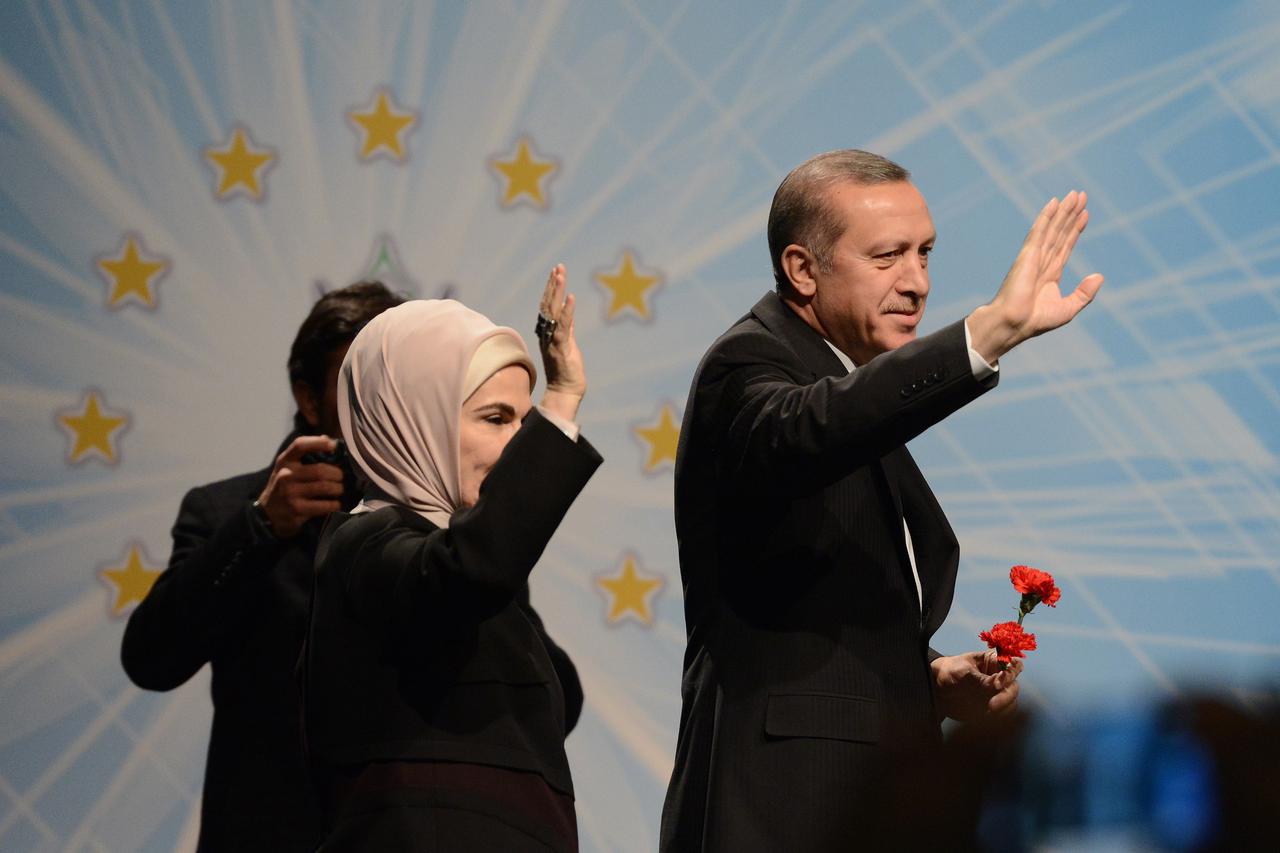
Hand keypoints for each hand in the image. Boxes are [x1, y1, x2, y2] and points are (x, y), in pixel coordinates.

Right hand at [255, 435, 344, 537]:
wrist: (268, 514)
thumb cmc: (285, 486)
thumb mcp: (289, 467)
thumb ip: (306, 454)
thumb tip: (330, 440)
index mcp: (284, 461)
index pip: (300, 445)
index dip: (318, 443)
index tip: (334, 446)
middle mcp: (285, 475)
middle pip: (320, 470)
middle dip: (337, 474)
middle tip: (342, 477)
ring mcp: (290, 493)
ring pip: (325, 487)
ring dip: (338, 489)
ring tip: (340, 490)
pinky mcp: (297, 510)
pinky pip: (325, 505)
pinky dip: (335, 504)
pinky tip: (335, 503)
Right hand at [537, 263, 585, 422]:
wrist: (565, 391)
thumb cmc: (567, 370)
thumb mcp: (568, 344)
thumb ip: (567, 328)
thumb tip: (569, 313)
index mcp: (548, 332)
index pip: (547, 306)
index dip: (551, 289)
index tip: (556, 272)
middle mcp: (547, 334)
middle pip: (547, 305)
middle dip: (553, 284)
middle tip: (558, 267)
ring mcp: (552, 340)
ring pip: (552, 312)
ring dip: (557, 292)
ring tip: (561, 274)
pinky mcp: (561, 348)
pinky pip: (563, 326)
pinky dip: (567, 311)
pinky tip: (570, 298)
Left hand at [932, 650, 1021, 721]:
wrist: (936, 689)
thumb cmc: (949, 673)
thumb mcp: (963, 673)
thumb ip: (981, 679)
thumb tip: (998, 685)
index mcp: (993, 662)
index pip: (1013, 665)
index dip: (1011, 673)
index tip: (999, 683)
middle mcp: (999, 678)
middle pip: (1013, 687)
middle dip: (1005, 697)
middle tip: (991, 706)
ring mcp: (997, 694)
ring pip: (1010, 703)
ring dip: (1002, 709)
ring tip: (985, 712)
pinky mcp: (992, 708)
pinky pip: (1002, 715)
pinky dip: (996, 717)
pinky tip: (983, 717)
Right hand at [967, 190, 1104, 362]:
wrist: (1014, 323)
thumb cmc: (1035, 321)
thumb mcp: (1068, 308)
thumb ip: (1084, 293)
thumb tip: (1099, 276)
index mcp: (1050, 274)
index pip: (1065, 245)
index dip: (1075, 229)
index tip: (1084, 214)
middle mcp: (1042, 262)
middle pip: (1060, 232)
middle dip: (1071, 214)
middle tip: (1081, 195)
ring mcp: (1034, 257)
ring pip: (1052, 228)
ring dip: (1063, 211)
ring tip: (1074, 194)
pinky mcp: (1028, 255)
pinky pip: (1039, 231)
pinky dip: (1046, 216)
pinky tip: (1054, 203)